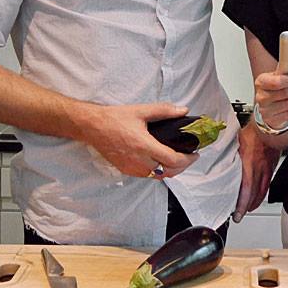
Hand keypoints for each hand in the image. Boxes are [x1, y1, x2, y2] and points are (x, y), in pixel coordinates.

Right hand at [81, 103, 197, 178]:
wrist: (93, 127)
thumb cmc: (115, 118)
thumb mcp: (141, 111)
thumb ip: (164, 111)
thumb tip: (183, 111)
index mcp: (144, 146)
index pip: (172, 160)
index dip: (187, 159)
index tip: (195, 153)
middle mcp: (139, 161)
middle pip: (168, 172)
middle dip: (182, 166)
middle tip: (189, 156)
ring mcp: (132, 168)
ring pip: (158, 176)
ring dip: (170, 170)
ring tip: (177, 159)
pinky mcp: (126, 170)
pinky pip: (147, 175)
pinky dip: (157, 171)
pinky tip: (160, 161)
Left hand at [233, 124, 281, 222]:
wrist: (270, 124)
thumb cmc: (253, 130)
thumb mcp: (236, 142)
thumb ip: (230, 153)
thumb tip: (219, 157)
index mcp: (249, 164)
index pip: (246, 190)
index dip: (241, 204)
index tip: (237, 214)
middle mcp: (259, 169)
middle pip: (253, 194)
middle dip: (246, 207)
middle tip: (239, 216)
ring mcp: (267, 169)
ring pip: (261, 191)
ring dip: (254, 202)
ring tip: (248, 209)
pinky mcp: (272, 167)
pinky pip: (267, 184)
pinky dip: (263, 193)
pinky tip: (260, 196)